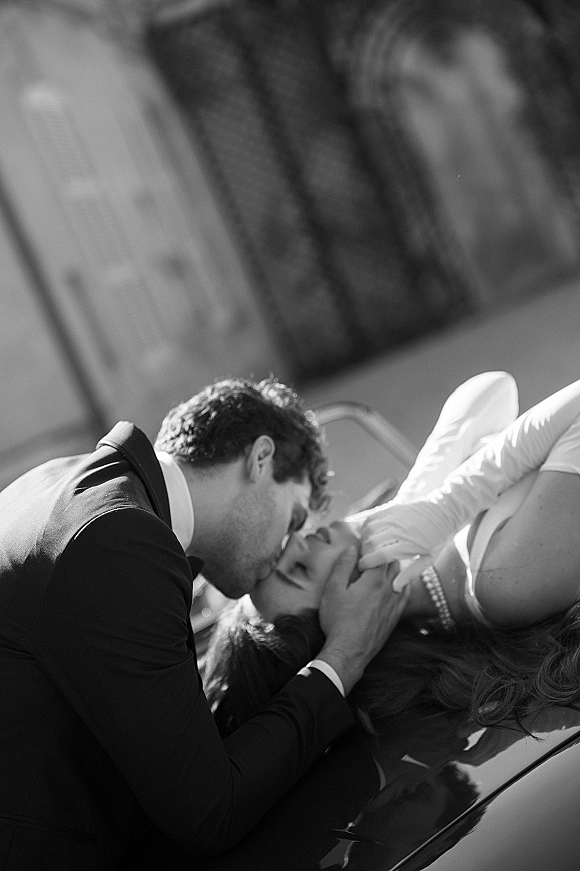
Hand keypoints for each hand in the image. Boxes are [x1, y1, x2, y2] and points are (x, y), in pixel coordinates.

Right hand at [317, 548, 408, 694]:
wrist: (349, 652)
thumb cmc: (338, 620)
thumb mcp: (333, 589)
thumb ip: (344, 566)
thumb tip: (353, 548)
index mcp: (374, 580)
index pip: (380, 553)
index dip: (374, 543)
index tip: (367, 538)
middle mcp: (389, 589)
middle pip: (394, 562)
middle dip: (386, 552)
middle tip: (376, 547)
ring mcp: (395, 603)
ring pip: (401, 576)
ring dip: (394, 566)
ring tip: (386, 560)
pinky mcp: (396, 616)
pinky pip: (405, 593)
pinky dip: (403, 582)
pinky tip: (398, 581)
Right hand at [357, 500, 447, 569]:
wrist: (443, 512)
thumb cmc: (436, 540)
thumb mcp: (427, 559)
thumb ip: (410, 574)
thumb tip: (394, 588)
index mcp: (409, 545)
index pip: (381, 555)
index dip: (367, 563)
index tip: (361, 568)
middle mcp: (400, 530)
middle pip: (371, 543)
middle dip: (363, 553)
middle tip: (362, 560)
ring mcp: (395, 518)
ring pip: (369, 530)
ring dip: (363, 541)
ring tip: (364, 549)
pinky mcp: (392, 509)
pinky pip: (372, 519)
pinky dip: (366, 528)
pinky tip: (367, 536)